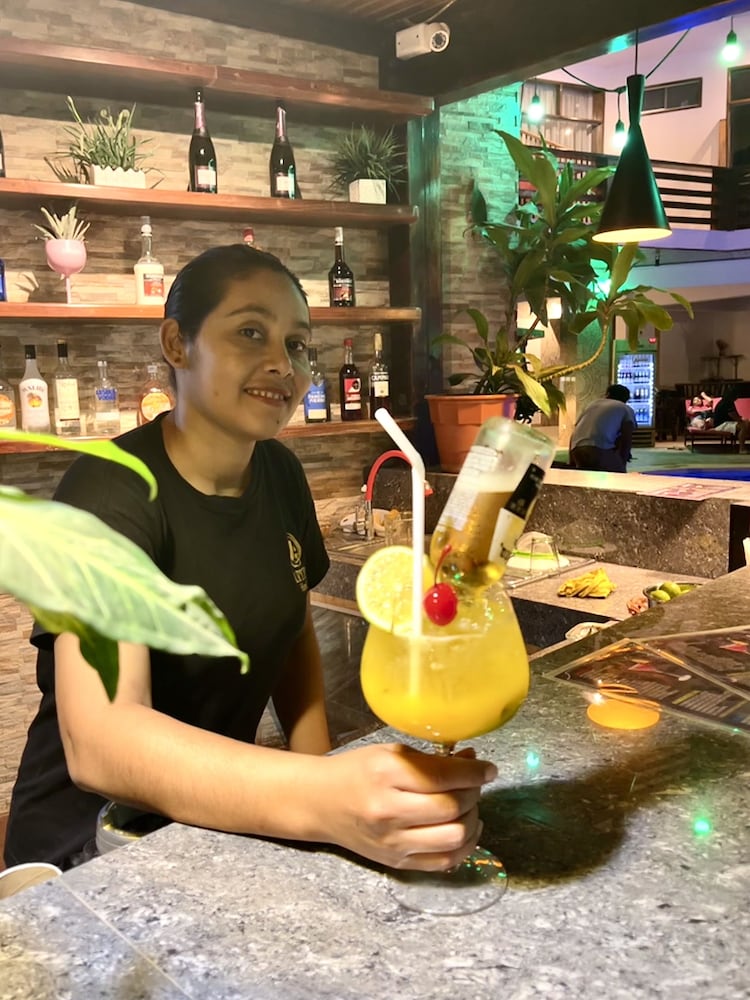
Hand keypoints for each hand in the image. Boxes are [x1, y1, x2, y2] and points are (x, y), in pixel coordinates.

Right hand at [323, 743, 496, 871]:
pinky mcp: (397, 863)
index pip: (443, 776)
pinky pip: (444, 862)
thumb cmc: (357, 771)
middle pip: (452, 808)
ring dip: (471, 820)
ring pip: (454, 837)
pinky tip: (462, 829)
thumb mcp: (390, 753)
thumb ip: (431, 760)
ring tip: (467, 806)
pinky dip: (463, 846)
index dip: (474, 772)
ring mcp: (393, 842)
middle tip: (474, 784)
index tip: (488, 768)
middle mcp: (389, 811)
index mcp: (387, 774)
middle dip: (473, 793)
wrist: (321, 803)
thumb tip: (472, 761)